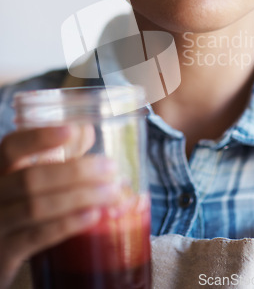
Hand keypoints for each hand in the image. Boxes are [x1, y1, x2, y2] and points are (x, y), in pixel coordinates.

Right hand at [0, 125, 119, 288]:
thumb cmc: (15, 207)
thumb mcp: (28, 177)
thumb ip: (56, 154)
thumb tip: (86, 129)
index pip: (11, 147)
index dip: (39, 138)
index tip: (71, 130)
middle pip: (30, 179)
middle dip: (75, 172)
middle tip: (110, 168)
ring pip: (36, 207)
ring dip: (79, 197)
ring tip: (111, 192)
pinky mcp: (4, 254)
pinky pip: (37, 237)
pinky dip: (67, 224)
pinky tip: (92, 215)